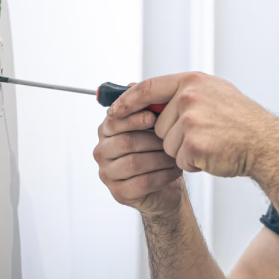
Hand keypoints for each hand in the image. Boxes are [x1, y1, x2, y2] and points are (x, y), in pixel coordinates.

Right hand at [94, 100, 183, 216]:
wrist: (168, 183)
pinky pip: (142, 182)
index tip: (153, 117)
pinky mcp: (119, 193)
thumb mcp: (156, 124)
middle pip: (126, 142)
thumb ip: (144, 104)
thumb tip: (133, 85)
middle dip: (153, 140)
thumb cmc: (160, 150)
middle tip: (173, 140)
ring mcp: (108, 174)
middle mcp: (102, 151)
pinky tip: (174, 171)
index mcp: (107, 130)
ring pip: (135, 163)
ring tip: (176, 156)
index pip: (114, 120)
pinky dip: (162, 176)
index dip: (134, 118)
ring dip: (161, 159)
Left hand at [108, 72, 278, 177]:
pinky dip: (194, 163)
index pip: (149, 87)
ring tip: (210, 143)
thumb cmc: (241, 122)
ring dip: (184, 151)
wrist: (265, 145)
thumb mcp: (214, 93)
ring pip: (166, 145)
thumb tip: (147, 93)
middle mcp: (190, 96)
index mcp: (193, 82)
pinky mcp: (194, 144)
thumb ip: (183, 91)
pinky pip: (179, 160)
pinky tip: (212, 155)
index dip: (128, 100)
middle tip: (204, 134)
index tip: (114, 111)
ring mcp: (192, 119)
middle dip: (174, 136)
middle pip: (157, 124)